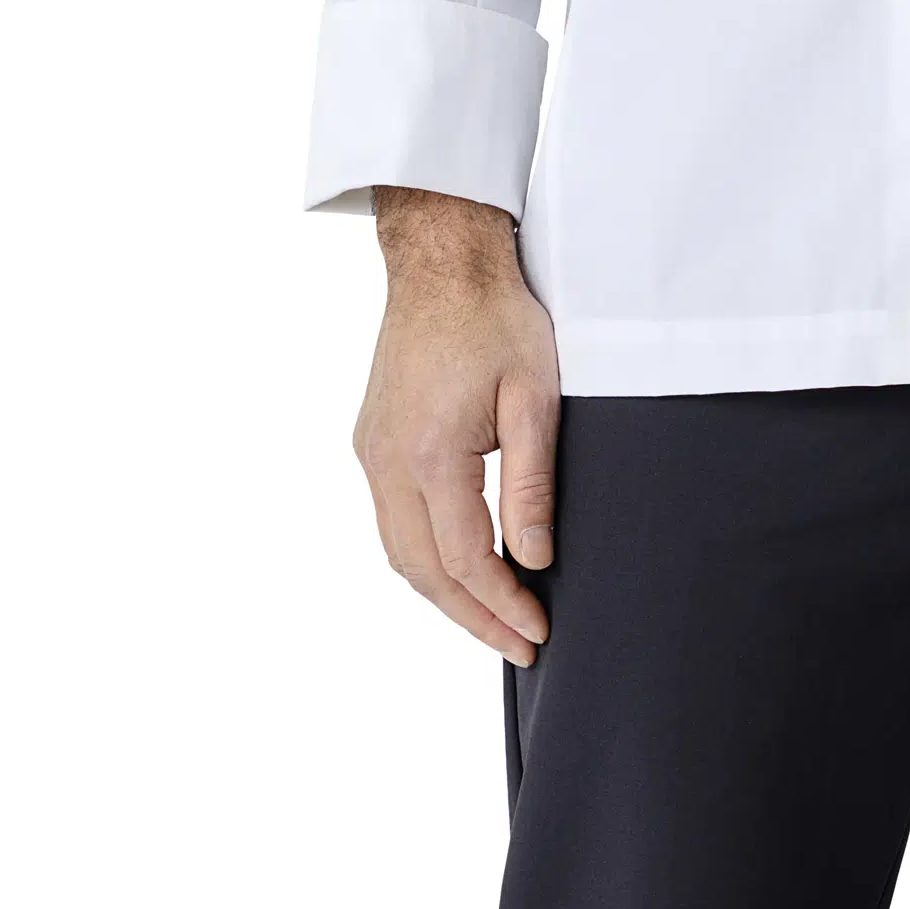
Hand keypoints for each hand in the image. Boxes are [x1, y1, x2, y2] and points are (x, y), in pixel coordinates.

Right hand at [355, 189, 560, 664]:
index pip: (464, 559)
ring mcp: (373, 452)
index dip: (501, 605)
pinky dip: (425, 557)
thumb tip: (535, 558)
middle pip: (422, 570)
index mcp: (432, 453)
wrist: (443, 263)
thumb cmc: (495, 316)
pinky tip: (460, 568)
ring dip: (445, 593)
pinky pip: (392, 521)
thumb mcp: (536, 399)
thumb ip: (533, 486)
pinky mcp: (373, 442)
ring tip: (493, 620)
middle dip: (472, 617)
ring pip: (400, 552)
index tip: (536, 631)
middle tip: (518, 646)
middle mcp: (389, 460)